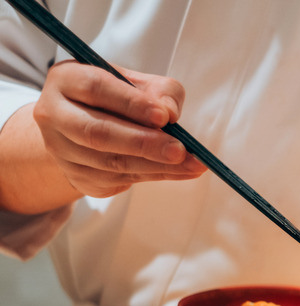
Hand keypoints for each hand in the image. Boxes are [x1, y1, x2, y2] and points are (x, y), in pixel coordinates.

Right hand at [32, 61, 205, 197]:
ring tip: (192, 164)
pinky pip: (119, 179)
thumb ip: (160, 90)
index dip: (131, 103)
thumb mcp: (139, 82)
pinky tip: (181, 172)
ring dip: (156, 166)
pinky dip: (155, 175)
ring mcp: (62, 150)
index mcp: (66, 79)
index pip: (96, 88)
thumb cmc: (117, 97)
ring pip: (109, 162)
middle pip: (97, 133)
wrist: (85, 128)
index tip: (164, 116)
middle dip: (143, 143)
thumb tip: (169, 112)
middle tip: (179, 150)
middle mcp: (54, 115)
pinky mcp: (77, 176)